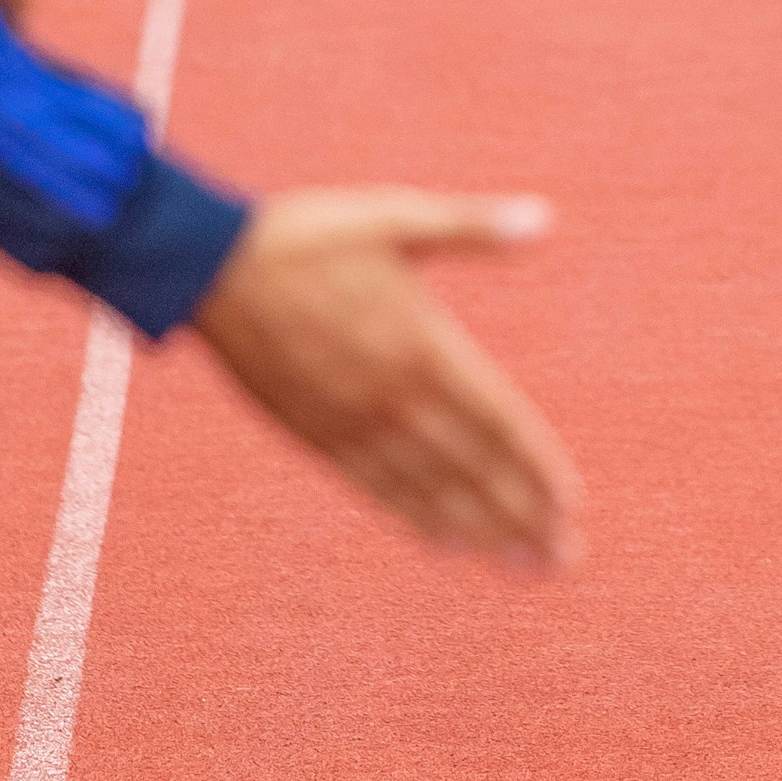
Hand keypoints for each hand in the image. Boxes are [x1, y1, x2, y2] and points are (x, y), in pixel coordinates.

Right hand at [191, 189, 579, 567]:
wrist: (210, 265)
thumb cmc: (310, 235)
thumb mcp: (397, 216)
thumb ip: (472, 227)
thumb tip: (542, 217)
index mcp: (423, 344)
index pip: (498, 418)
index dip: (536, 464)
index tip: (570, 504)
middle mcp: (394, 395)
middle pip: (473, 468)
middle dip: (522, 515)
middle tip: (564, 558)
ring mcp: (353, 422)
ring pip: (430, 489)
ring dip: (480, 529)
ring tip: (520, 564)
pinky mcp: (316, 434)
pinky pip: (377, 488)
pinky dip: (416, 517)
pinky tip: (447, 543)